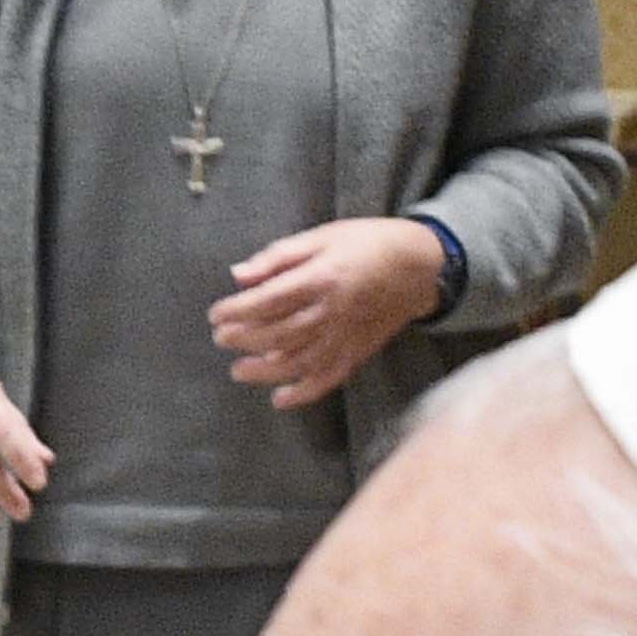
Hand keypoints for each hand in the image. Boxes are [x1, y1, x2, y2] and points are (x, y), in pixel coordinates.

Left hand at [214, 218, 456, 410]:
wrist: (420, 265)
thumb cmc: (367, 243)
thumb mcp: (322, 236)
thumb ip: (278, 257)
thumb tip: (238, 275)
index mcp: (322, 278)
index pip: (269, 301)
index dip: (237, 311)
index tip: (215, 315)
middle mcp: (332, 312)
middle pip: (279, 334)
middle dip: (244, 340)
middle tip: (221, 339)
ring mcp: (346, 336)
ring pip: (299, 362)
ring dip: (265, 371)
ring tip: (238, 371)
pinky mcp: (358, 351)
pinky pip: (329, 378)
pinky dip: (304, 393)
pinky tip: (280, 399)